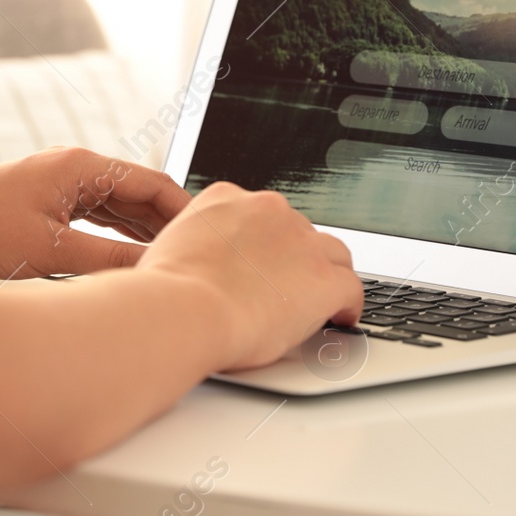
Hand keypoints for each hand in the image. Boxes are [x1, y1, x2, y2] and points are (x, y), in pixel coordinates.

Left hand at [0, 147, 191, 277]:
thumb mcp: (52, 254)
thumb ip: (110, 261)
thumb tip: (156, 272)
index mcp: (82, 166)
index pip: (154, 184)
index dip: (187, 214)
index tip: (210, 241)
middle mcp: (75, 167)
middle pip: (140, 193)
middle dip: (170, 224)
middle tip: (200, 258)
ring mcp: (60, 182)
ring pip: (119, 206)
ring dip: (145, 232)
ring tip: (176, 261)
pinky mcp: (47, 200)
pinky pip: (97, 215)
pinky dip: (118, 235)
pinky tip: (135, 256)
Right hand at [135, 182, 362, 370]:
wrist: (184, 310)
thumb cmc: (164, 292)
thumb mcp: (169, 250)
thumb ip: (192, 248)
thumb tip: (194, 267)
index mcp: (226, 198)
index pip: (260, 214)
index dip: (266, 243)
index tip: (264, 262)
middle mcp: (268, 210)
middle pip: (298, 231)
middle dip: (296, 258)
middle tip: (288, 286)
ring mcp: (301, 243)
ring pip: (332, 253)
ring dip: (326, 274)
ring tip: (322, 299)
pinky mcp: (324, 279)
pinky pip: (351, 288)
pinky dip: (348, 304)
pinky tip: (342, 317)